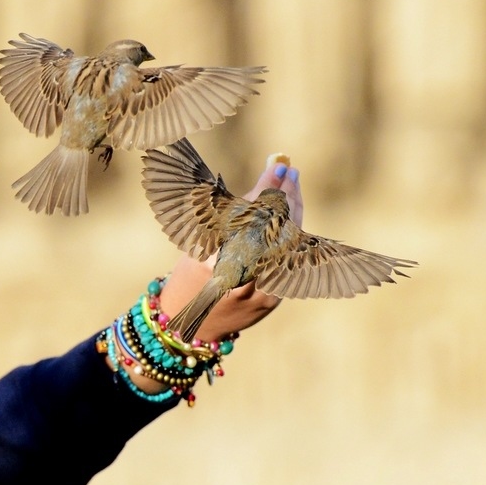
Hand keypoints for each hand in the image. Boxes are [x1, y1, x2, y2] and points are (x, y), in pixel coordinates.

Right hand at [157, 157, 302, 340]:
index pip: (253, 212)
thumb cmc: (193, 271)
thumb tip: (263, 174)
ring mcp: (259, 288)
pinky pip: (289, 260)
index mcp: (215, 254)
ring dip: (292, 212)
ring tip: (291, 188)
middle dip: (286, 195)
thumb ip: (236, 210)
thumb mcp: (203, 236)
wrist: (193, 320)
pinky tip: (292, 217)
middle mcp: (239, 273)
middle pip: (276, 227)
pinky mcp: (271, 298)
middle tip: (288, 172)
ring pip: (287, 243)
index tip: (279, 164)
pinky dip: (291, 236)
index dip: (269, 186)